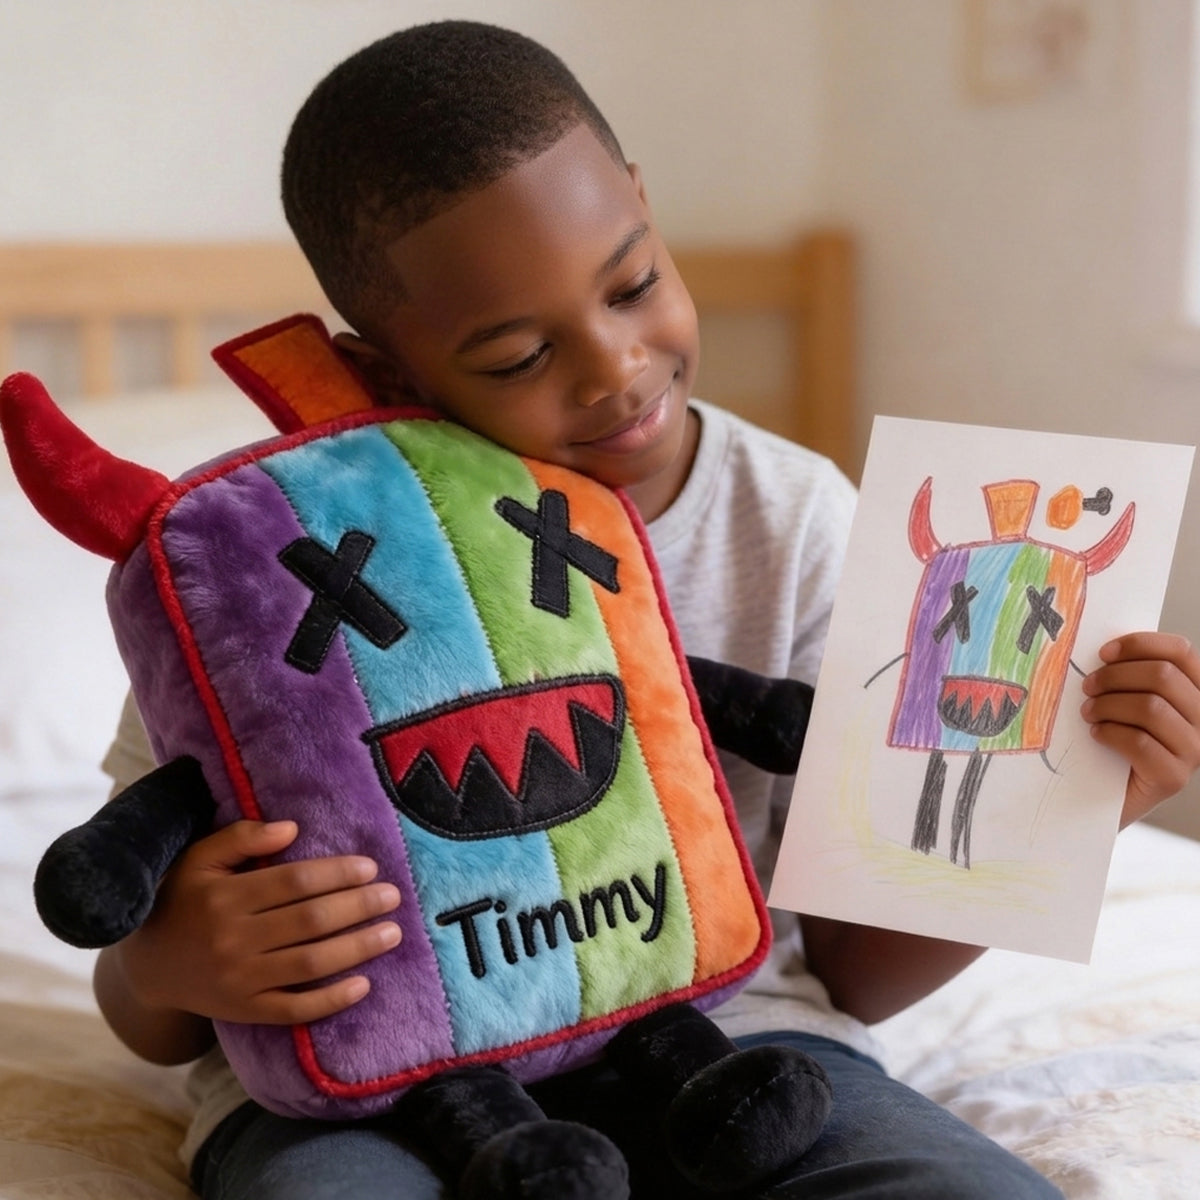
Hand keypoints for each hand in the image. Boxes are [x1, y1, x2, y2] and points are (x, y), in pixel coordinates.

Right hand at [116, 819, 401, 1024]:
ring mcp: (240, 980)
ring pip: (310, 964)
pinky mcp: (245, 1011)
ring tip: (392, 933)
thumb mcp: (199, 859)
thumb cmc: (183, 900)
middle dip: (358, 907)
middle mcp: (234, 939)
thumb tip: (292, 828)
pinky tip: (363, 985)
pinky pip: (294, 1010)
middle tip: (393, 896)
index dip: (337, 874)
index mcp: (225, 897)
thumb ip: (241, 837)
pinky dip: (331, 1001)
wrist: (148, 966)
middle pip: (310, 922)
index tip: (370, 868)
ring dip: (357, 949)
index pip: (295, 882)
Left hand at [1080, 632, 1199, 826]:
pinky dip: (1110, 733)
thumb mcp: (1124, 699)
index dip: (1140, 644)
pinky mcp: (1174, 778)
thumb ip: (1128, 675)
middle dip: (1115, 676)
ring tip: (1088, 712)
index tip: (1103, 653)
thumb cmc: (1111, 740)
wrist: (1099, 796)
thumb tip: (1106, 648)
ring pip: (1151, 707)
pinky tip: (1096, 734)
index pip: (1180, 652)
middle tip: (1087, 687)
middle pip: (1163, 676)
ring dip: (1108, 705)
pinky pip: (1141, 742)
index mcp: (1194, 692)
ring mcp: (1193, 751)